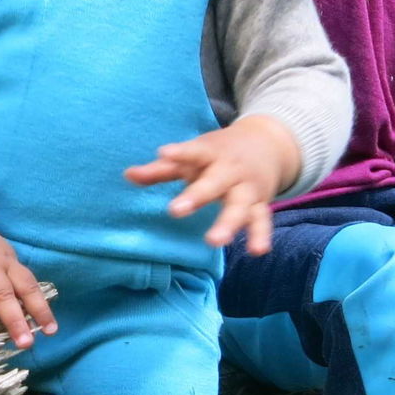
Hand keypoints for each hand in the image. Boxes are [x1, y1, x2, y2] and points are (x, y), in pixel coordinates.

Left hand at [123, 115, 299, 253]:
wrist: (266, 143)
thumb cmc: (218, 153)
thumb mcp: (193, 155)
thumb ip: (162, 169)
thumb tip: (127, 175)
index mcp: (211, 153)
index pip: (194, 152)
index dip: (180, 153)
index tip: (164, 154)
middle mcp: (230, 170)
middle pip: (215, 182)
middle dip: (197, 196)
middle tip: (175, 210)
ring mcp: (247, 188)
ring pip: (240, 206)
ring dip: (229, 223)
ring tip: (214, 241)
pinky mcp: (260, 204)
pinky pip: (262, 220)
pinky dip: (261, 235)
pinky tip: (258, 251)